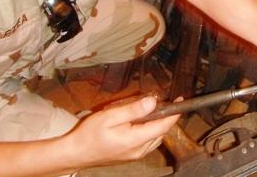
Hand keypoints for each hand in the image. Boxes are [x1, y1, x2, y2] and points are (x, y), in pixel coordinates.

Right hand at [63, 96, 178, 167]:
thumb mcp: (110, 116)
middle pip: (162, 132)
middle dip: (166, 116)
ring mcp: (136, 155)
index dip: (174, 113)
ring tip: (153, 109)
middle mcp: (139, 150)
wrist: (76, 153)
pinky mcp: (131, 156)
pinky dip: (151, 131)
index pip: (163, 126)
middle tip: (164, 101)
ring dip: (159, 124)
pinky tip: (143, 122)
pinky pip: (148, 142)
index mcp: (135, 140)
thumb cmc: (89, 134)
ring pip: (156, 138)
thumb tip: (152, 101)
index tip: (180, 101)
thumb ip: (133, 109)